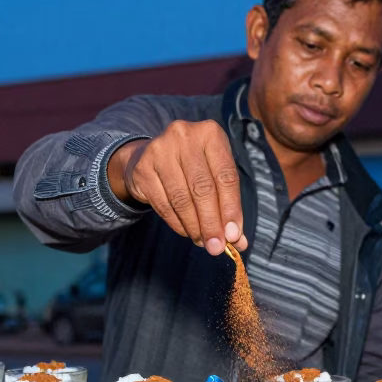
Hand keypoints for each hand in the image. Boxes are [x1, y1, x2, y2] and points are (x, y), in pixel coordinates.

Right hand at [107, 121, 247, 254]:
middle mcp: (185, 135)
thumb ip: (228, 206)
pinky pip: (164, 204)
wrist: (150, 157)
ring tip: (202, 241)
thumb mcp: (215, 178)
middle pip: (203, 188)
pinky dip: (178, 224)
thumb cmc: (192, 169)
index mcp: (210, 133)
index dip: (231, 209)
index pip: (226, 176)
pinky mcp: (143, 168)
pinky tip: (187, 232)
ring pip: (182, 199)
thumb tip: (238, 242)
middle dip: (212, 223)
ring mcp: (160, 149)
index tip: (234, 236)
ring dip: (195, 227)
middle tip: (217, 247)